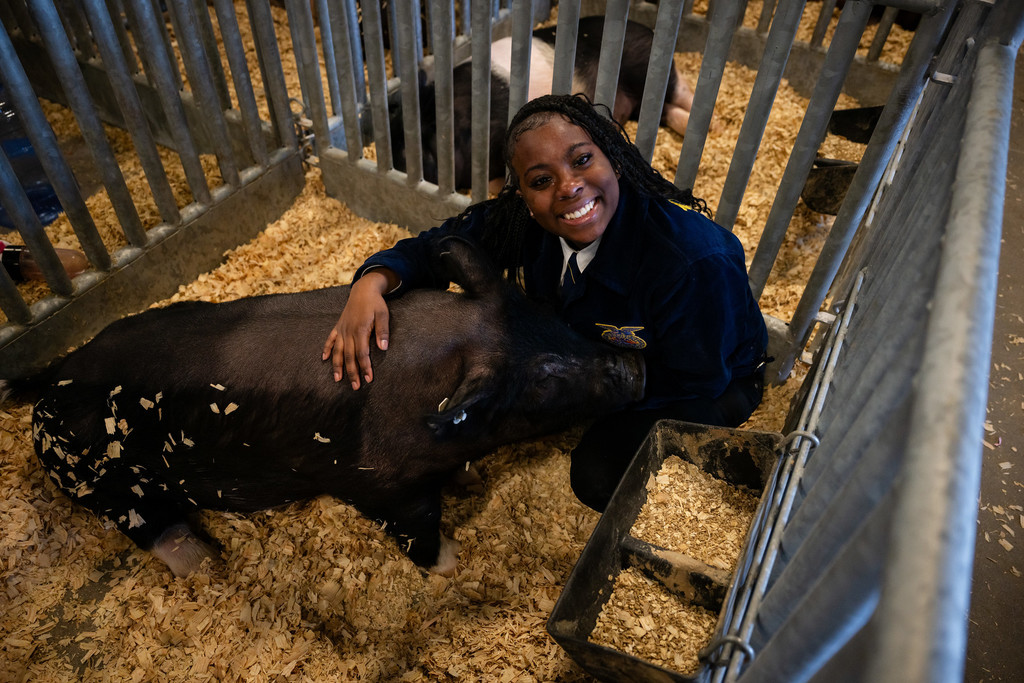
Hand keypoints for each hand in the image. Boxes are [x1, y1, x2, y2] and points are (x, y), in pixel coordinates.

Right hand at [322, 269, 397, 388]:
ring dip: (337, 366)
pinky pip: (330, 339)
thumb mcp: (383, 314)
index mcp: (360, 330)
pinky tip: (324, 359)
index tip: (369, 379)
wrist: (363, 289)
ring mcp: (342, 329)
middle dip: (352, 372)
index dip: (365, 367)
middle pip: (349, 356)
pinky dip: (327, 349)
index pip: (362, 354)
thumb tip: (384, 348)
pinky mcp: (338, 326)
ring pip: (338, 351)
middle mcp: (348, 332)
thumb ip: (383, 331)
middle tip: (356, 387)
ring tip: (338, 379)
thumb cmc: (375, 303)